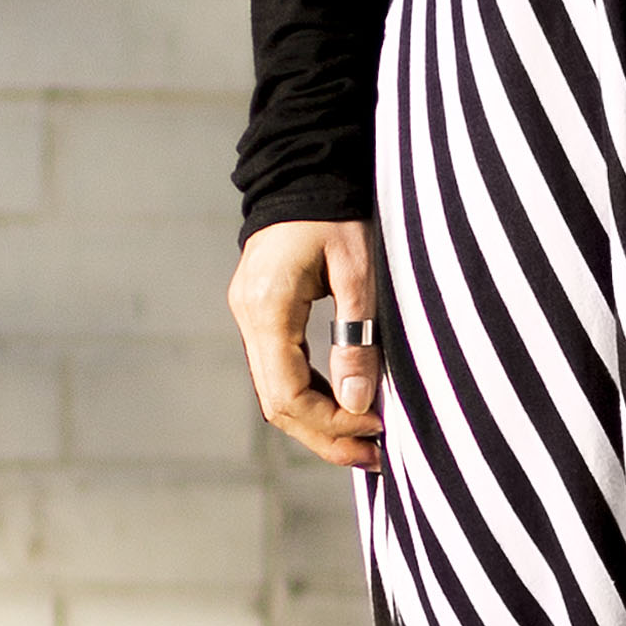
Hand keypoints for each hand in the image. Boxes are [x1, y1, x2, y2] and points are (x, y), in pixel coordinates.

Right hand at [230, 217, 386, 472]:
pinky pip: (279, 370)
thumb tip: (360, 403)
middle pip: (277, 404)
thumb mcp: (358, 271)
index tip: (376, 427)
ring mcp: (249, 317)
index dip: (331, 422)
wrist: (305, 168)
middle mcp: (248, 318)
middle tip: (373, 457)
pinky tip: (345, 406)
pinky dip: (311, 396)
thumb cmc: (336, 212)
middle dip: (324, 436)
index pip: (287, 394)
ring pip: (275, 392)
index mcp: (267, 309)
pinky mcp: (261, 315)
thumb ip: (357, 338)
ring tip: (364, 442)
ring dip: (318, 421)